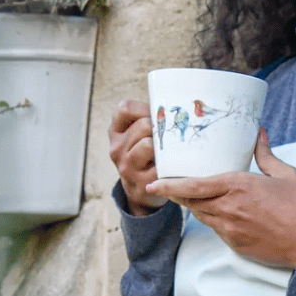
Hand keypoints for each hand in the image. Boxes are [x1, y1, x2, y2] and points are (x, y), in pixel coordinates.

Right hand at [109, 99, 164, 213]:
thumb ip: (148, 119)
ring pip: (149, 144)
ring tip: (171, 150)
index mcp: (116, 132)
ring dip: (165, 146)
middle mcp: (117, 149)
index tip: (158, 116)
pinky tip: (174, 165)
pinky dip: (171, 164)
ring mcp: (127, 167)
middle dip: (160, 128)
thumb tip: (179, 105)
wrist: (140, 190)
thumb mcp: (136, 136)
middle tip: (171, 135)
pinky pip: (161, 167)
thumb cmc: (144, 155)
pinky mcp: (142, 183)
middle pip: (143, 125)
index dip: (145, 108)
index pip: (125, 108)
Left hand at [154, 129, 295, 266]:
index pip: (193, 186)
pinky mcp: (236, 245)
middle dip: (178, 194)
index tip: (154, 183)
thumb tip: (259, 134)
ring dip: (195, 206)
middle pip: (191, 201)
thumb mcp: (286, 174)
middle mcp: (229, 208)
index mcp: (238, 186)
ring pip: (201, 216)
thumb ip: (265, 154)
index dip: (169, 185)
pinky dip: (214, 219)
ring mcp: (231, 229)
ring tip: (193, 196)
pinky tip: (221, 213)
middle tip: (168, 185)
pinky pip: (216, 230)